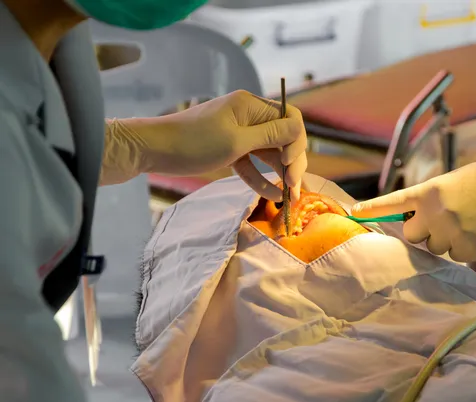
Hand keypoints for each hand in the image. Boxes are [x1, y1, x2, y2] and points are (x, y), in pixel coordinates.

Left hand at [102, 90, 307, 200]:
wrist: (152, 149)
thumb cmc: (193, 143)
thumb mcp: (236, 141)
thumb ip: (270, 136)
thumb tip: (299, 130)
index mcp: (251, 105)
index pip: (290, 118)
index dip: (297, 142)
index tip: (291, 164)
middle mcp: (249, 116)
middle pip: (282, 138)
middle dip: (292, 163)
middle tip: (294, 189)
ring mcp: (239, 133)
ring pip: (269, 153)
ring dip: (280, 174)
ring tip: (289, 198)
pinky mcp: (229, 149)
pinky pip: (252, 163)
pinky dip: (260, 178)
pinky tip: (271, 196)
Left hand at [351, 148, 475, 261]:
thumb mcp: (458, 180)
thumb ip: (434, 197)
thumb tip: (419, 213)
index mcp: (431, 190)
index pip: (394, 202)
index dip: (372, 210)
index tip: (353, 214)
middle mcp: (436, 213)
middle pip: (412, 234)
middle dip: (422, 231)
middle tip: (443, 221)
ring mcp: (452, 233)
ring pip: (435, 247)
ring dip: (446, 240)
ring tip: (471, 222)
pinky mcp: (470, 250)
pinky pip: (456, 256)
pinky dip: (466, 248)